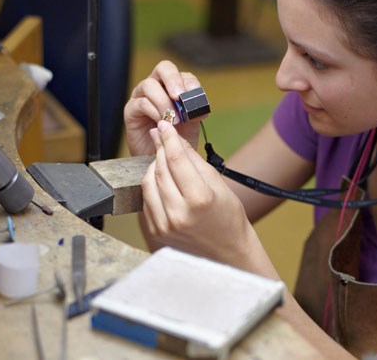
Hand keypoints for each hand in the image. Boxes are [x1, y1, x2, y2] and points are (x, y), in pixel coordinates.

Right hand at [123, 60, 205, 155]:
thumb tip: (199, 108)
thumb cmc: (177, 138)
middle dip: (173, 80)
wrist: (163, 158)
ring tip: (174, 118)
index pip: (182, 75)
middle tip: (179, 96)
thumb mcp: (191, 126)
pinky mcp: (131, 109)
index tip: (194, 95)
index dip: (189, 83)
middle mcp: (158, 86)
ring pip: (150, 85)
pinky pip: (142, 103)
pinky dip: (154, 112)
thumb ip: (195, 114)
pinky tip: (162, 123)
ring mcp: (142, 96)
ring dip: (164, 101)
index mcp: (174, 87)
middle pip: (164, 68)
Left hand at [141, 120, 253, 263]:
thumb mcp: (218, 184)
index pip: (176, 160)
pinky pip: (147, 200)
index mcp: (199, 199)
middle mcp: (178, 213)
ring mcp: (165, 225)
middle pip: (160, 169)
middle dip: (159, 148)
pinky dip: (152, 185)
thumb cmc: (229, 218)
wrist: (227, 252)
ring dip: (153, 165)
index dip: (169, 139)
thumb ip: (194, 161)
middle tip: (161, 134)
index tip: (165, 125)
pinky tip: (162, 179)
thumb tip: (175, 139)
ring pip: (149, 183)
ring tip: (162, 157)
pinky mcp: (156, 231)